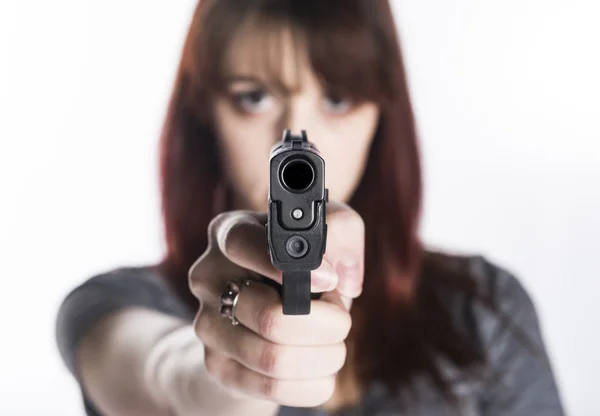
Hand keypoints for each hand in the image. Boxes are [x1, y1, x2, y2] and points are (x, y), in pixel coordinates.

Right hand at [188, 202, 364, 407]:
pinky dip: (312, 383)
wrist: (266, 311)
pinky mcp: (217, 366)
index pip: (243, 244)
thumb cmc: (303, 264)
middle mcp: (208, 277)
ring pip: (274, 359)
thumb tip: (342, 278)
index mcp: (229, 233)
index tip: (330, 281)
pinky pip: (272, 388)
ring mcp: (208, 325)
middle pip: (270, 317)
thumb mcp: (326, 232)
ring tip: (333, 344)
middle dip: (327, 325)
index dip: (292, 266)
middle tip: (341, 320)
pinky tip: (320, 368)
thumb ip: (342, 230)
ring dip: (324, 357)